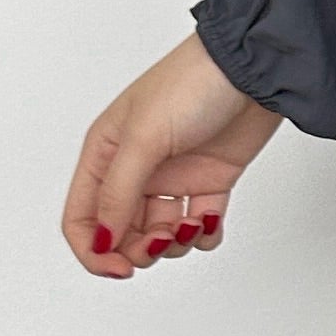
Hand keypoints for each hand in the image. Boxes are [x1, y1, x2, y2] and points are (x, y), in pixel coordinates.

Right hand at [62, 34, 282, 280]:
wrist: (254, 68)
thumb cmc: (192, 84)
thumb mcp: (144, 138)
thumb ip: (119, 191)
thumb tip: (103, 240)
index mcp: (105, 154)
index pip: (82, 217)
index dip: (94, 250)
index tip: (120, 268)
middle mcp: (134, 168)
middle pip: (120, 232)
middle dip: (139, 249)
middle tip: (162, 241)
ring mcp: (173, 176)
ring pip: (159, 233)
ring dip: (174, 242)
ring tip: (192, 223)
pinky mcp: (209, 179)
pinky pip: (199, 224)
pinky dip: (205, 232)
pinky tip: (211, 218)